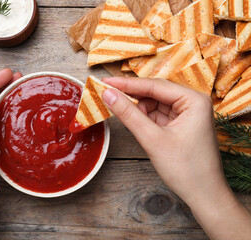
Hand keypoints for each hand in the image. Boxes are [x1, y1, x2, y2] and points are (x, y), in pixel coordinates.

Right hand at [101, 77, 250, 239]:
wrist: (203, 195)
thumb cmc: (186, 169)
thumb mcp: (153, 139)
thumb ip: (129, 115)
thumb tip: (108, 95)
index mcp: (194, 101)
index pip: (154, 85)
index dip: (127, 84)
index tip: (105, 81)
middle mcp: (192, 103)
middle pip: (154, 92)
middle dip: (131, 95)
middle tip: (106, 93)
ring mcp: (186, 114)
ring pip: (154, 103)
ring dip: (136, 107)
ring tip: (117, 110)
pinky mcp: (179, 125)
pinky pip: (156, 115)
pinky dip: (142, 117)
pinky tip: (131, 119)